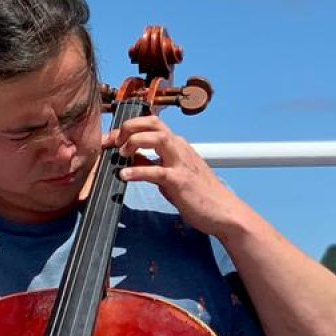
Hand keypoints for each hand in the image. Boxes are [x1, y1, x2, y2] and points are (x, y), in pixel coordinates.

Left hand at [103, 115, 243, 236]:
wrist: (224, 213)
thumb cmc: (198, 194)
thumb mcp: (170, 174)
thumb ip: (152, 164)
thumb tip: (131, 159)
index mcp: (177, 145)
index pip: (151, 124)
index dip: (128, 127)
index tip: (110, 138)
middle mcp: (179, 148)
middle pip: (153, 123)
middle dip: (130, 126)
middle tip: (113, 141)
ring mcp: (181, 163)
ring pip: (158, 138)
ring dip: (135, 142)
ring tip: (121, 154)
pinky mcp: (180, 181)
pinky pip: (157, 171)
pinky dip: (138, 171)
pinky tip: (124, 175)